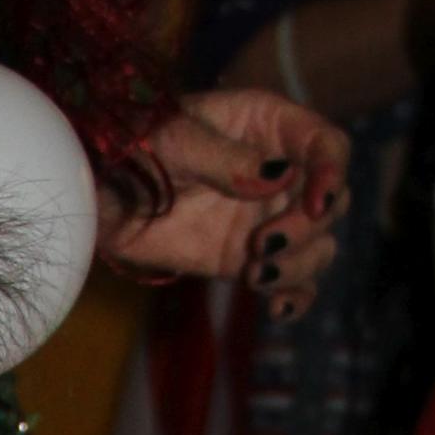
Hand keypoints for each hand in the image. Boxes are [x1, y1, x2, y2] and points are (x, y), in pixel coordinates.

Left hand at [101, 88, 347, 319]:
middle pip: (332, 202)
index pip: (327, 145)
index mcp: (269, 127)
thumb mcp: (175, 141)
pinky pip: (293, 282)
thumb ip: (226, 158)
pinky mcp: (251, 258)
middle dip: (307, 228)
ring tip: (255, 273)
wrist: (102, 196)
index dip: (332, 173)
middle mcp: (280, 173)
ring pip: (319, 245)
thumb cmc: (135, 148)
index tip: (317, 204)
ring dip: (299, 264)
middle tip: (262, 245)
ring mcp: (269, 218)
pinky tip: (276, 307)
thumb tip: (278, 175)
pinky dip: (295, 298)